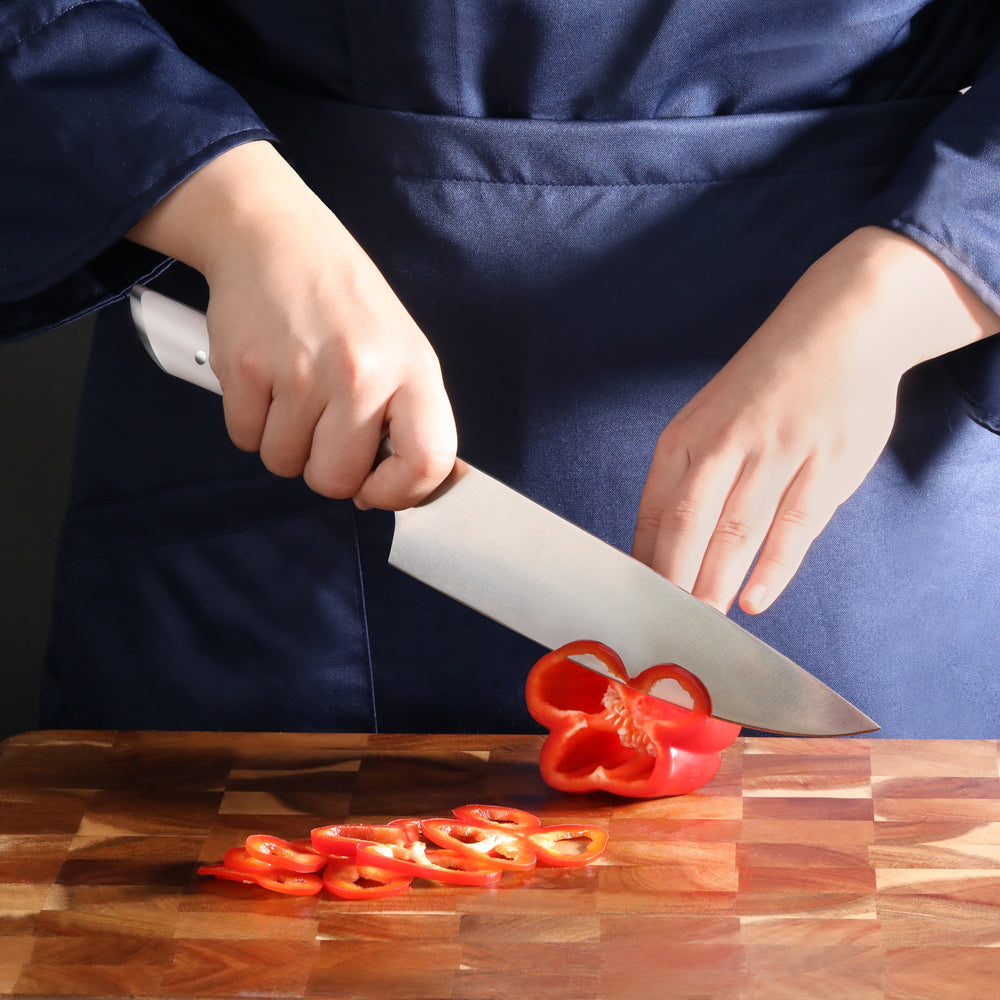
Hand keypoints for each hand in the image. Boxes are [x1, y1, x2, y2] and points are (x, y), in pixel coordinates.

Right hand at [127, 141, 456, 508]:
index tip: (377, 488)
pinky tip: (267, 380)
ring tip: (296, 393)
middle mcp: (361, 372)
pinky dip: (252, 421)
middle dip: (326, 468)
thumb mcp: (402, 350)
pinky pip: (245, 439)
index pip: (428, 462)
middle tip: (325, 427)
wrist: (275, 236)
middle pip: (337, 480)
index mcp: (413, 369)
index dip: (400, 492)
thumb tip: (408, 489)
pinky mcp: (245, 367)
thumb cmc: (345, 303)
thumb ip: (409, 419)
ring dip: (286, 442)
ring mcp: (300, 371)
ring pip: (285, 464)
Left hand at [632, 226, 999, 614]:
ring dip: (716, 584)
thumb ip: (686, 482)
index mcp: (685, 437)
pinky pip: (794, 526)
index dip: (643, 564)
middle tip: (665, 628)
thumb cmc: (763, 388)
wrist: (839, 327)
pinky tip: (755, 600)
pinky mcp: (826, 463)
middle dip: (674, 583)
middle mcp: (725, 443)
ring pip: (737, 531)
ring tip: (703, 625)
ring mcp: (778, 451)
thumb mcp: (707, 422)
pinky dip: (772, 568)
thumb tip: (658, 551)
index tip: (634, 604)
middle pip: (689, 526)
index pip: (653, 513)